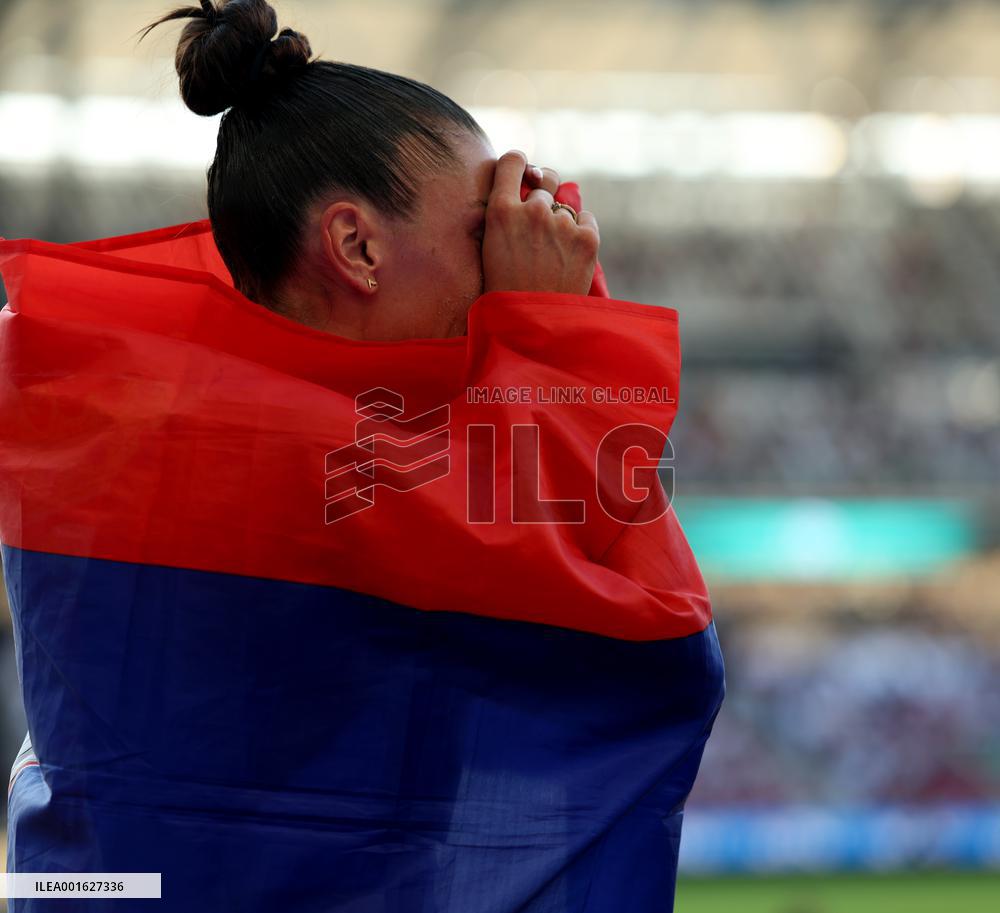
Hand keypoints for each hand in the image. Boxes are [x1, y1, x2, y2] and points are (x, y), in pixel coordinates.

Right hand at [482, 150, 599, 295]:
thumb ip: (503, 215)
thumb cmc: (505, 291)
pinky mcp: (587, 238)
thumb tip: (523, 189)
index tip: (523, 171)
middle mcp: (532, 210)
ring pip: (564, 205)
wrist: (532, 326)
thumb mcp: (489, 248)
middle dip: (543, 195)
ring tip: (552, 251)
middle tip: (540, 219)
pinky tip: (568, 256)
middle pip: (544, 182)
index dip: (519, 164)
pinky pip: (586, 219)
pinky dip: (580, 233)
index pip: (512, 160)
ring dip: (560, 219)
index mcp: (500, 211)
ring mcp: (562, 223)